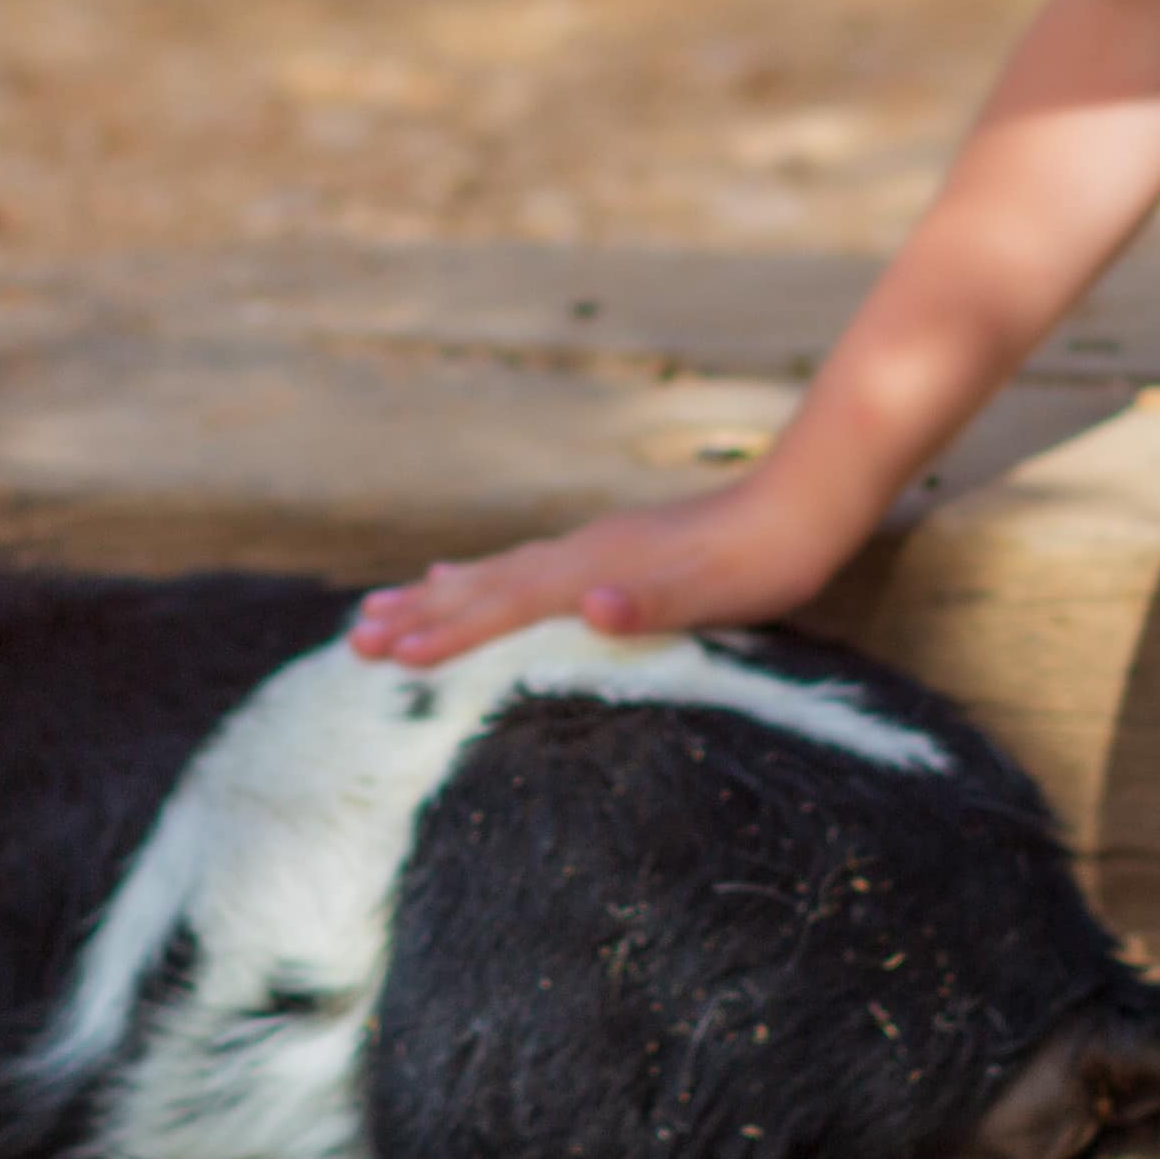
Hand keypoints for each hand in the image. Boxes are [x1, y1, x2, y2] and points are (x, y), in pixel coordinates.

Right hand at [346, 475, 851, 668]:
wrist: (805, 503)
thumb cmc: (766, 559)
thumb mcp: (719, 589)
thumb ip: (654, 600)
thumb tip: (590, 603)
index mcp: (595, 567)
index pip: (506, 605)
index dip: (448, 632)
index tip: (389, 656)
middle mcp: (581, 552)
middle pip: (483, 586)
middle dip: (419, 614)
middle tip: (354, 638)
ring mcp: (592, 547)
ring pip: (494, 574)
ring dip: (437, 596)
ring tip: (380, 607)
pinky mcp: (609, 551)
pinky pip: (520, 569)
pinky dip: (479, 578)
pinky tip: (464, 575)